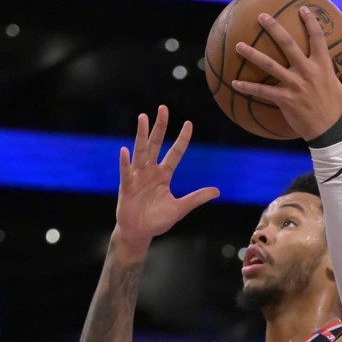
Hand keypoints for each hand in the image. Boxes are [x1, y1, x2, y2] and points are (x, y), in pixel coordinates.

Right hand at [114, 105, 218, 248]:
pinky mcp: (127, 186)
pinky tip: (125, 150)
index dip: (182, 139)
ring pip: (140, 151)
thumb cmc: (157, 220)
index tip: (189, 124)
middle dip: (159, 127)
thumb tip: (217, 191)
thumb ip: (196, 198)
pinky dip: (125, 161)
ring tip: (143, 118)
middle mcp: (150, 171)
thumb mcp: (180, 208)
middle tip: (162, 108)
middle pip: (155, 144)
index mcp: (164, 175)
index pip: (175, 153)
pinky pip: (126, 171)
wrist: (139, 232)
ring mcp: (138, 176)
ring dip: (142, 135)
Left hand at [231, 8, 341, 143]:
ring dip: (252, 54)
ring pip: (269, 65)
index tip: (302, 9)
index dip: (310, 22)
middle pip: (287, 44)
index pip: (317, 37)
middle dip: (273, 28)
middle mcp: (307, 71)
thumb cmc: (339, 111)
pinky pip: (261, 92)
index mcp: (323, 66)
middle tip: (261, 17)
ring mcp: (294, 84)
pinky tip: (234, 82)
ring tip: (238, 45)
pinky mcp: (284, 99)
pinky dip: (247, 87)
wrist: (329, 133)